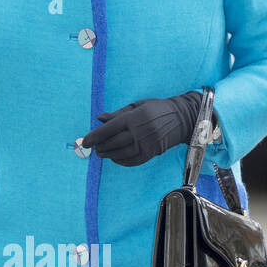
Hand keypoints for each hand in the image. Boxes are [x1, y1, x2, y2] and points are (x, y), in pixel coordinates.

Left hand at [81, 91, 203, 166]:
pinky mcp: (151, 153)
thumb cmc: (156, 109)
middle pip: (113, 143)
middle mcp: (140, 132)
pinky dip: (121, 161)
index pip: (109, 129)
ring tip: (102, 152)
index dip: (94, 136)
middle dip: (100, 146)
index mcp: (135, 117)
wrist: (181, 119)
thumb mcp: (137, 105)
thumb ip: (118, 113)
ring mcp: (146, 144)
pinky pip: (132, 161)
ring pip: (121, 154)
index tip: (85, 141)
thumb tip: (99, 119)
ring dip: (108, 155)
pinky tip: (114, 158)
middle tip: (93, 147)